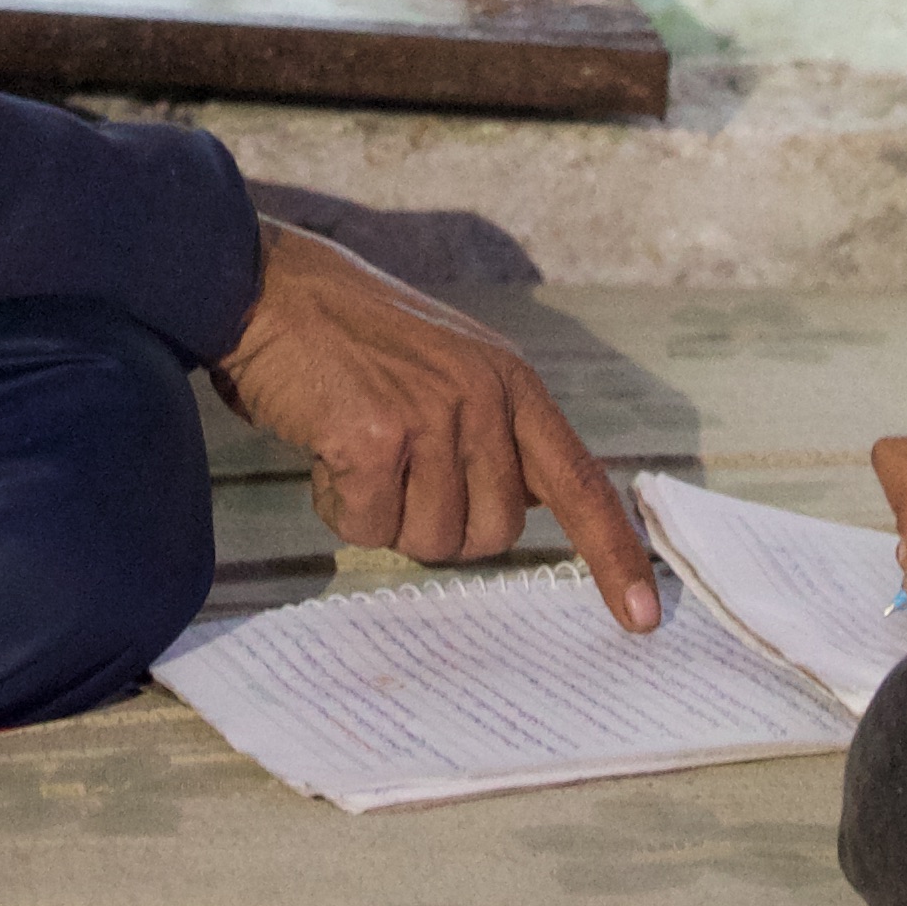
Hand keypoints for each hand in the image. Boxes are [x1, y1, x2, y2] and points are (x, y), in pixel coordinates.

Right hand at [217, 224, 662, 628]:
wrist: (263, 287)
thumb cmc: (345, 338)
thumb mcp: (447, 365)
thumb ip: (489, 433)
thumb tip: (514, 511)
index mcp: (512, 383)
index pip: (582, 483)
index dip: (615, 555)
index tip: (644, 618)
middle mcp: (486, 398)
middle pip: (493, 535)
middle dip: (438, 525)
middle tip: (392, 473)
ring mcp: (433, 416)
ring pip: (431, 540)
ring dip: (384, 516)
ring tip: (354, 452)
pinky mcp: (375, 438)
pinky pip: (369, 527)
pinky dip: (340, 506)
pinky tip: (325, 452)